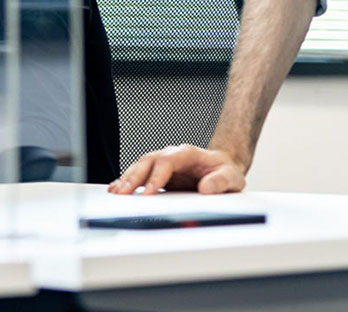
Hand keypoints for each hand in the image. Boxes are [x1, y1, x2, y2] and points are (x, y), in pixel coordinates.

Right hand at [109, 144, 247, 194]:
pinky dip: (127, 181)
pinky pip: (139, 174)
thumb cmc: (225, 171)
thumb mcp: (231, 177)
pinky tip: (117, 189)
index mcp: (187, 153)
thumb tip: (206, 188)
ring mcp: (163, 164)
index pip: (166, 161)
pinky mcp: (158, 174)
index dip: (155, 177)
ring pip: (139, 166)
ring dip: (126, 179)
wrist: (222, 167)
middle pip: (147, 162)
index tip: (148, 193)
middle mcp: (171, 155)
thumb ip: (220, 181)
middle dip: (133, 177)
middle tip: (123, 193)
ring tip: (116, 192)